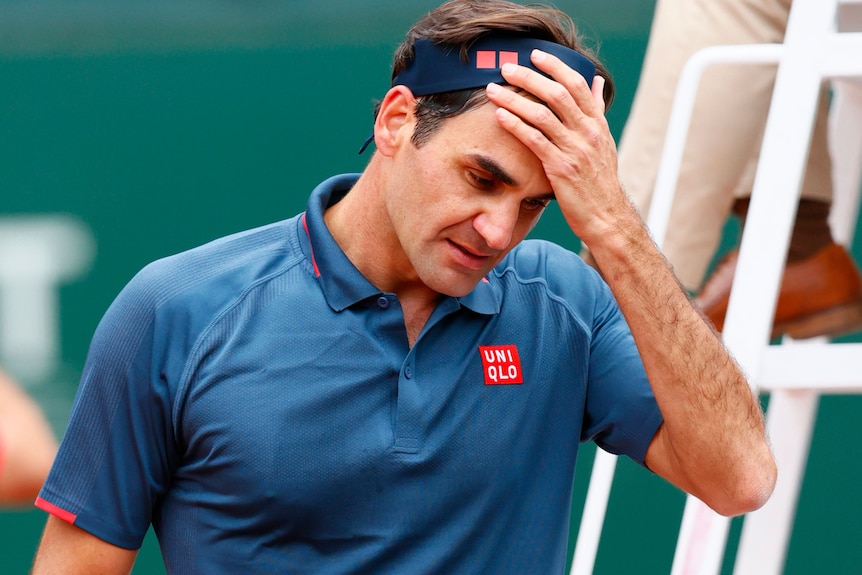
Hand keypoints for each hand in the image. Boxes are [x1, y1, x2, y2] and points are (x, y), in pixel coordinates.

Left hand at [485, 50, 627, 243]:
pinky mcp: (561, 168)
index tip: (535, 56)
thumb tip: (597, 82)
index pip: (577, 85)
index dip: (555, 67)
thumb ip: (597, 111)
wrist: (607, 216)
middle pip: (557, 94)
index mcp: (597, 123)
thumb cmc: (600, 180)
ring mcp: (575, 149)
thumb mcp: (604, 141)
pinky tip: (500, 116)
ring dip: (514, 99)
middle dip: (529, 77)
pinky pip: (535, 141)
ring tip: (493, 90)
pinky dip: (516, 125)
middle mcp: (588, 132)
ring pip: (542, 115)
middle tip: (507, 67)